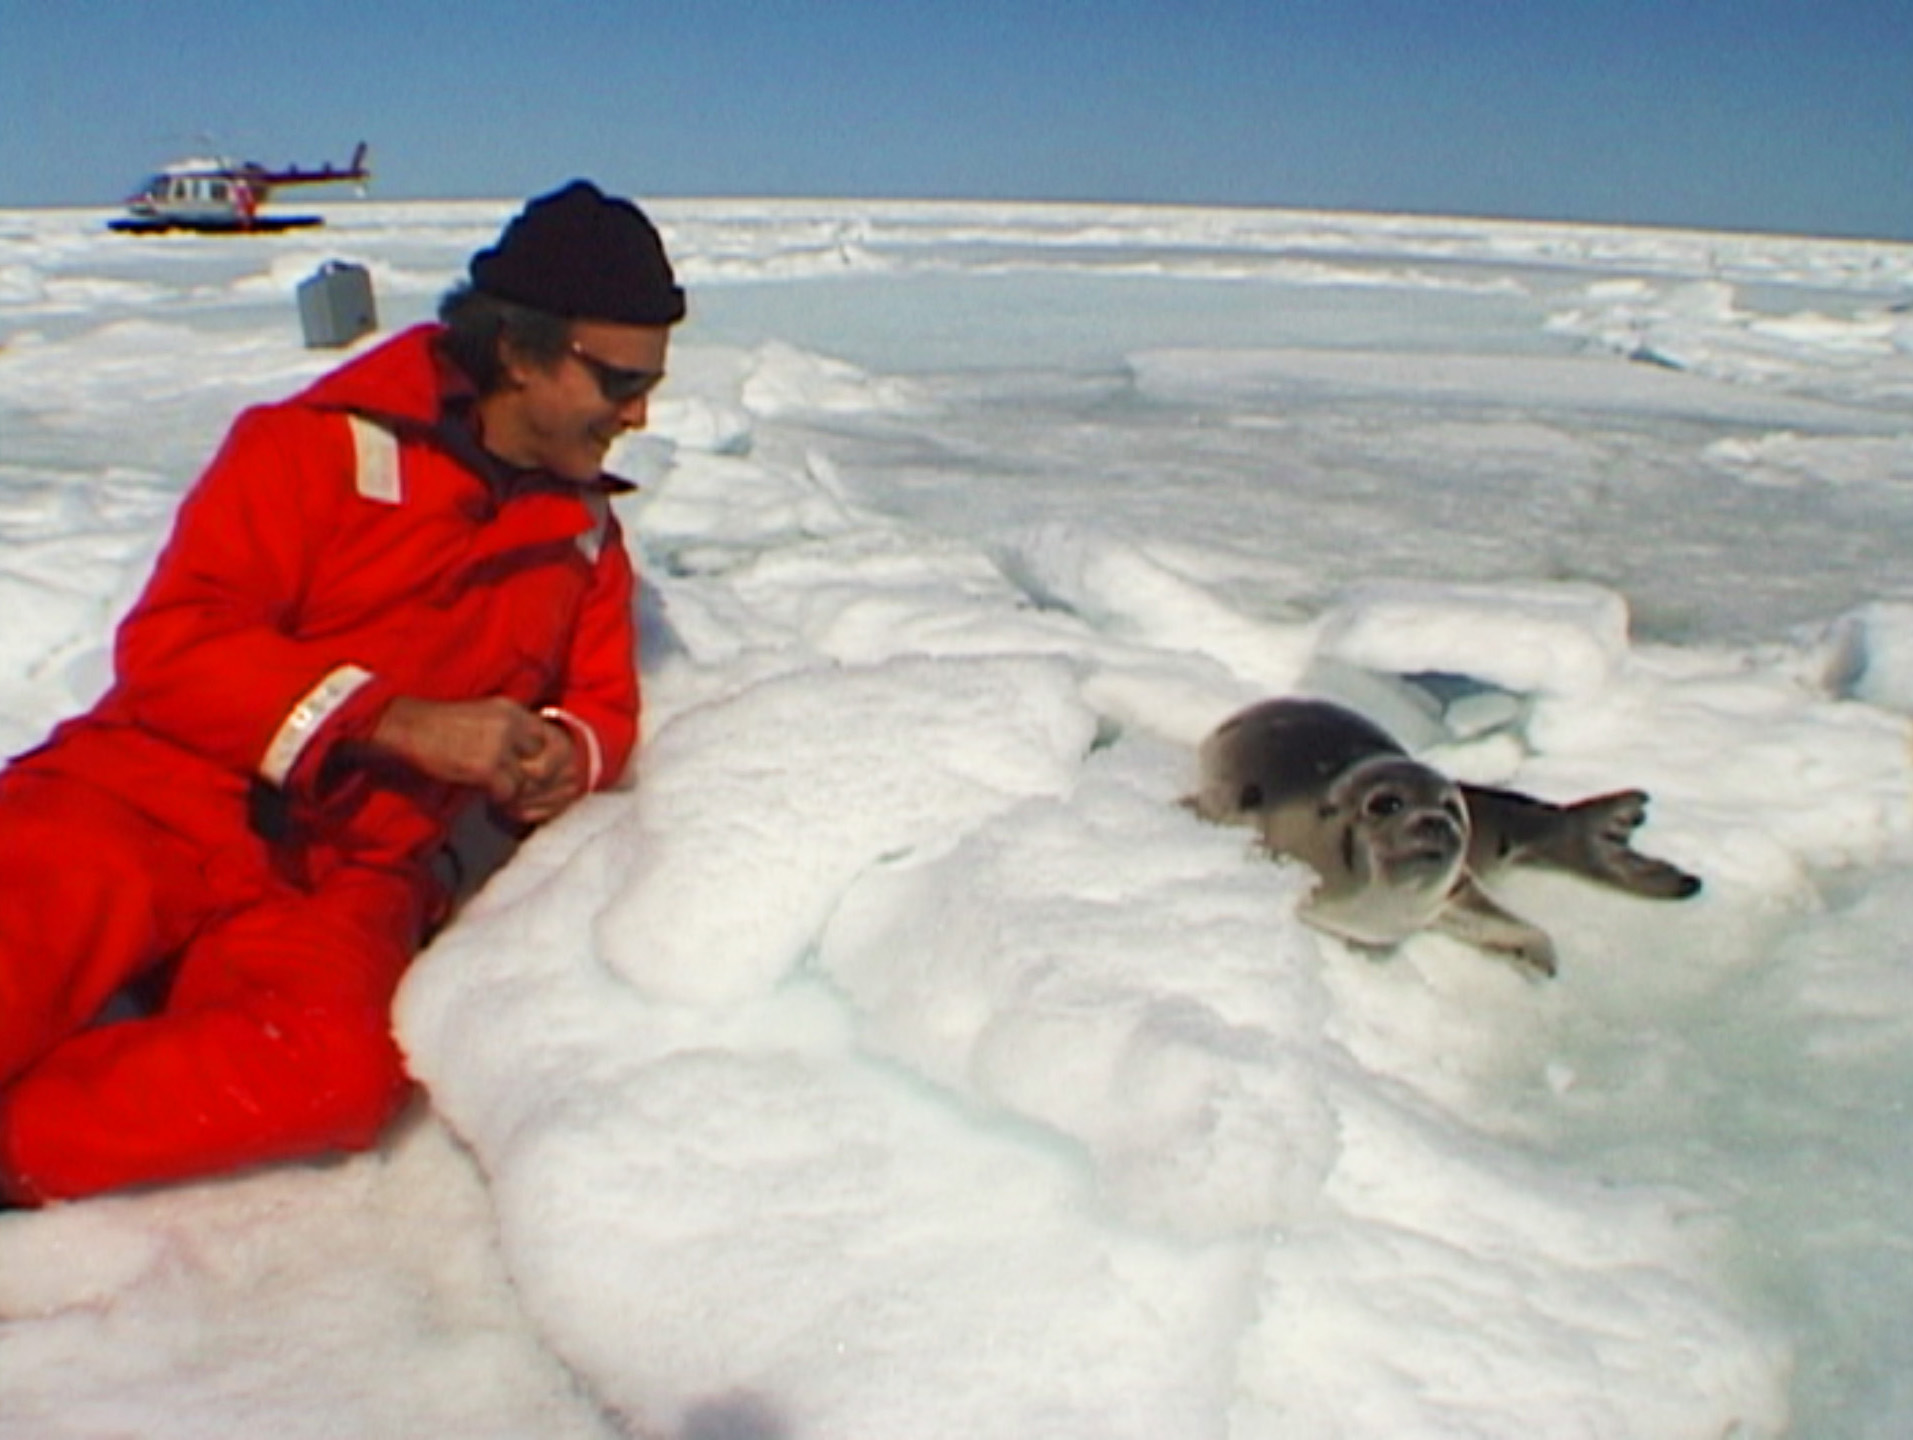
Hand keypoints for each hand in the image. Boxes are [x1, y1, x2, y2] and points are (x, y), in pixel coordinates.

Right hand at [369, 696, 579, 817]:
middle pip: (549, 758)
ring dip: (517, 790)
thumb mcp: (483, 717)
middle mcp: (510, 723)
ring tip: (500, 792)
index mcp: (511, 709)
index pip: (553, 736)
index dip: (549, 759)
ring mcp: (499, 745)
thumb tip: (534, 758)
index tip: (537, 773)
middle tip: (522, 789)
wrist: (405, 729)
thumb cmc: (439, 728)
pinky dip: (500, 799)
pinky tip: (485, 795)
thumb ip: (511, 731)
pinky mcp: (485, 767)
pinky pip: (509, 792)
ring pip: (530, 779)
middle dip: (538, 779)